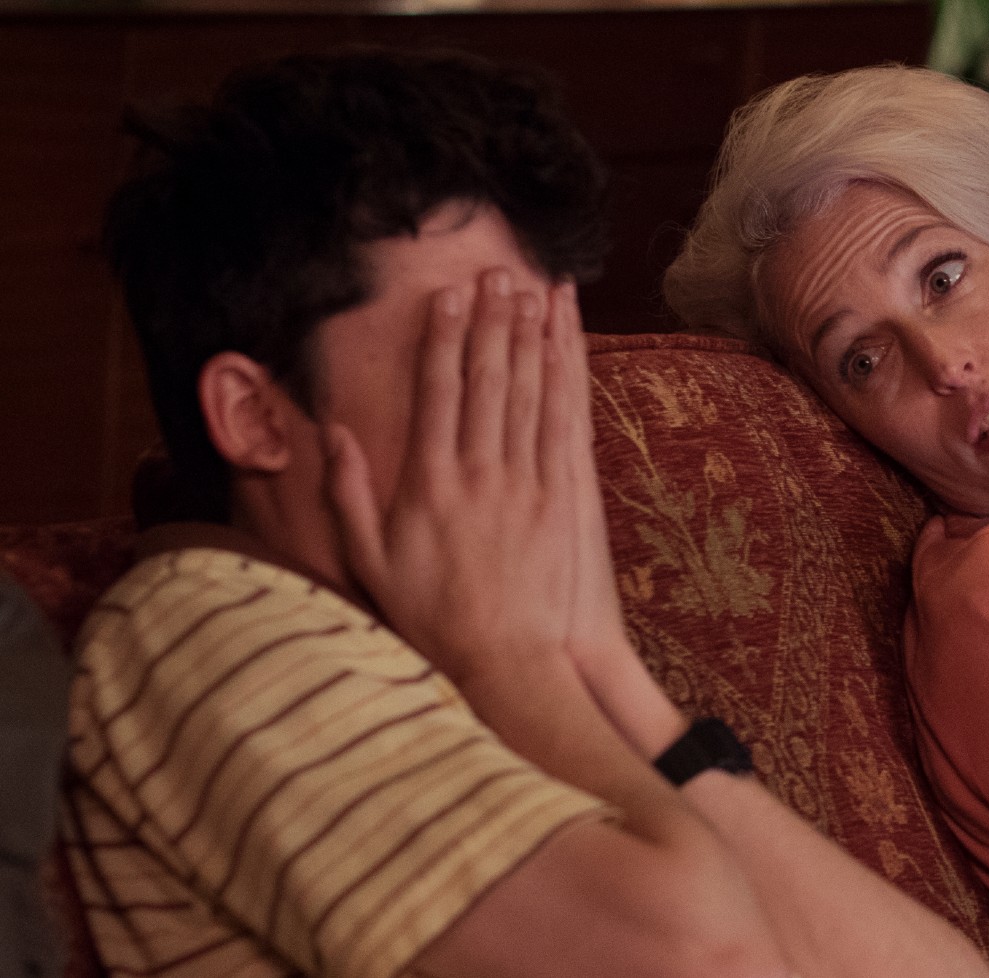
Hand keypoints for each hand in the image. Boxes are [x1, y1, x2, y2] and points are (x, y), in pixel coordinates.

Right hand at [323, 271, 628, 689]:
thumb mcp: (371, 561)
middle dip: (490, 321)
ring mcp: (525, 483)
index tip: (448, 296)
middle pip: (486, 380)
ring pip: (528, 393)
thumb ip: (349, 495)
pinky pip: (564, 424)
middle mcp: (478, 473)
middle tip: (494, 272)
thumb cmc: (434, 616)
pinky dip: (565, 379)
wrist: (507, 660)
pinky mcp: (563, 497)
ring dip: (529, 337)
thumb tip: (337, 434)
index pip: (438, 392)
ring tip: (530, 290)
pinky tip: (565, 347)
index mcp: (428, 483)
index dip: (444, 338)